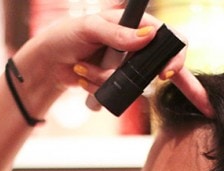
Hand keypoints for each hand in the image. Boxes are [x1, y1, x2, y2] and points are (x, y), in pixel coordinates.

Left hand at [51, 12, 212, 117]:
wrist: (49, 61)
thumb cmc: (66, 35)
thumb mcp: (90, 28)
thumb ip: (118, 33)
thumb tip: (148, 34)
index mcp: (135, 25)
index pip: (168, 38)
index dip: (174, 56)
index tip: (164, 72)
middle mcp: (135, 46)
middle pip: (157, 65)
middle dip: (140, 74)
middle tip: (122, 74)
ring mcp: (125, 66)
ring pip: (132, 84)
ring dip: (104, 79)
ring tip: (82, 67)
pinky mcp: (115, 83)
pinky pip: (117, 93)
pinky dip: (97, 88)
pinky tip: (82, 77)